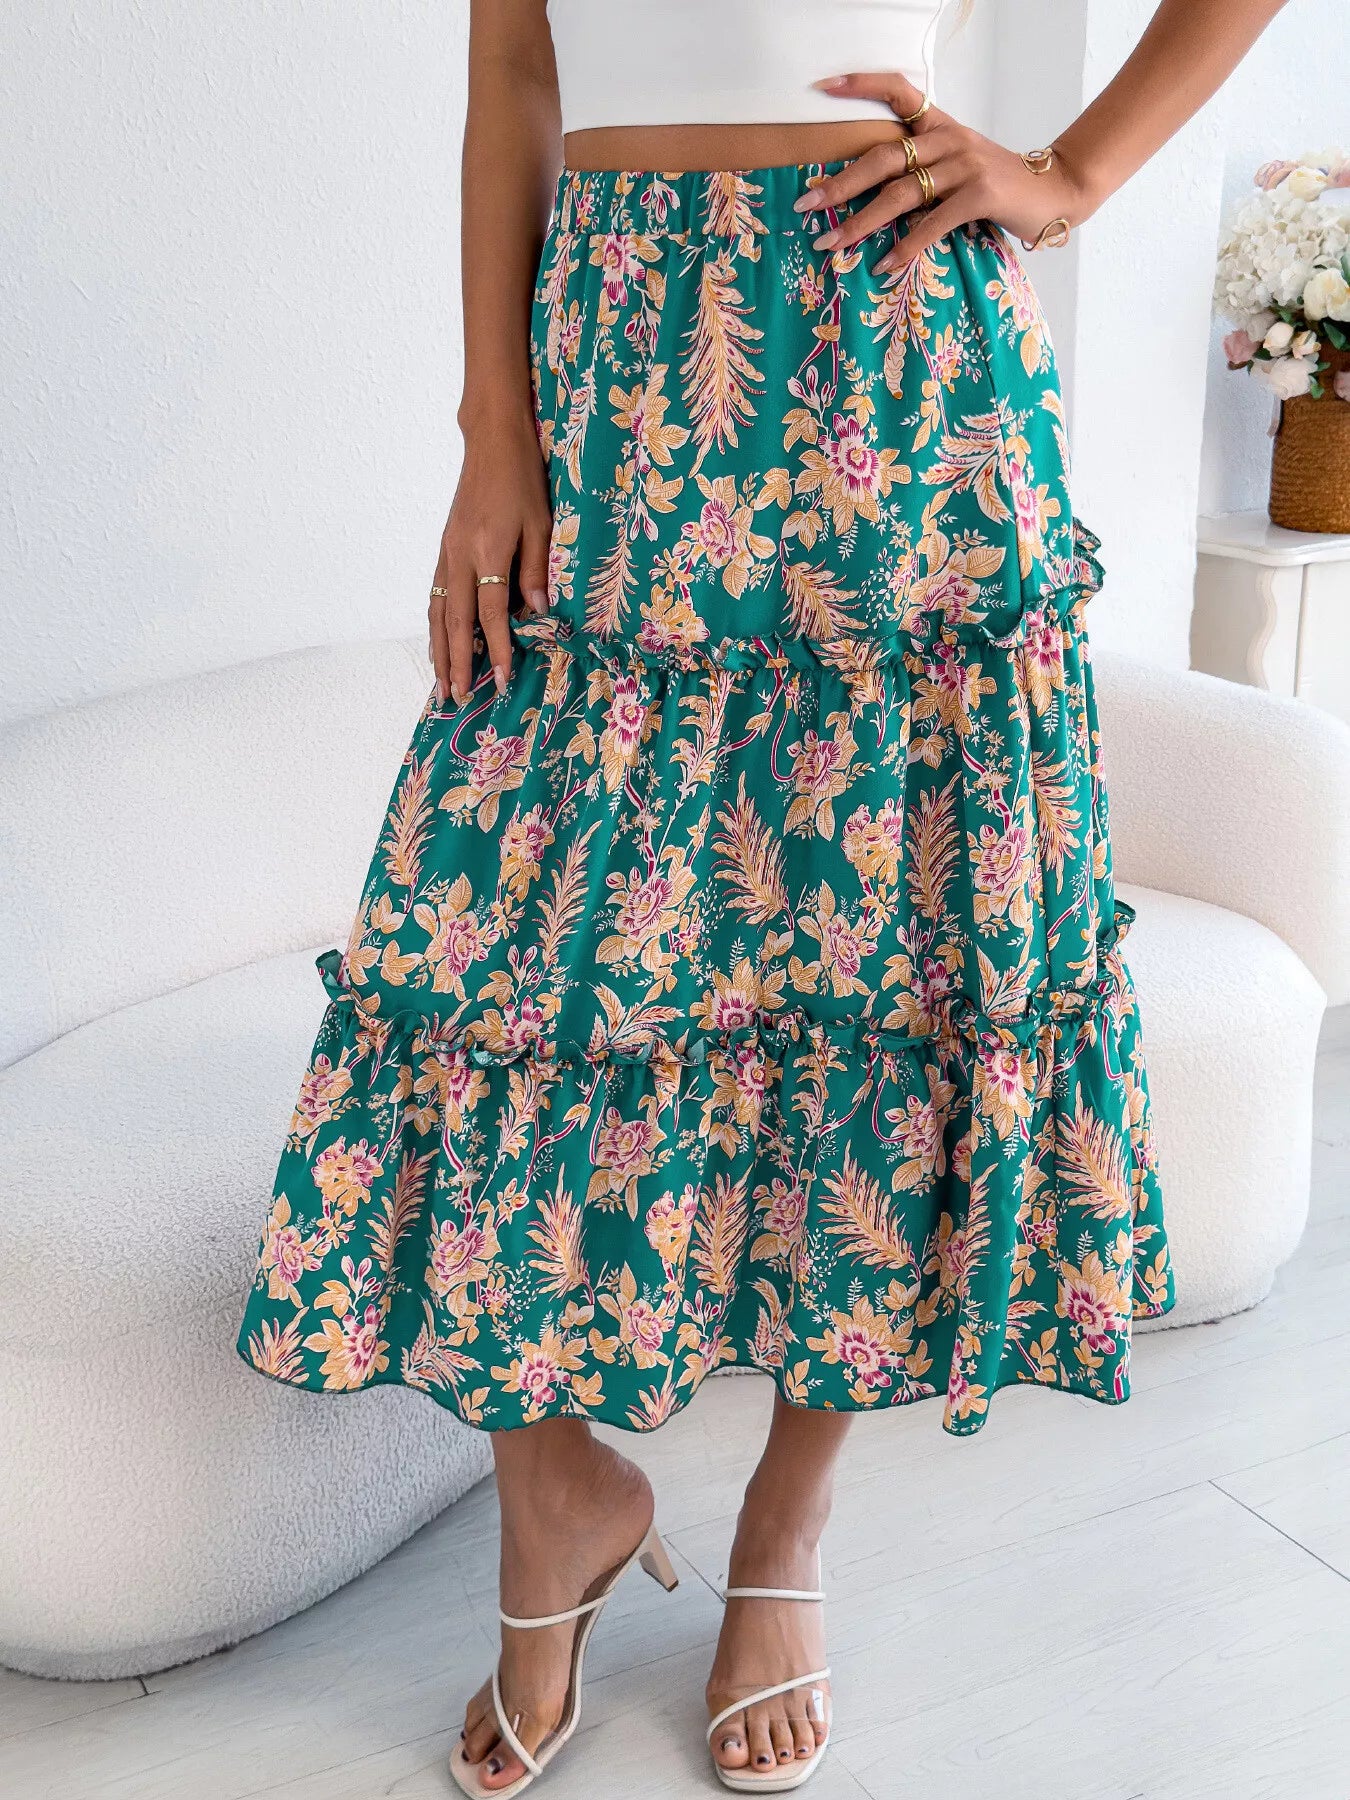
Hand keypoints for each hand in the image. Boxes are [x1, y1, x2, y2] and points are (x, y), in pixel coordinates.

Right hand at [430, 419, 552, 706]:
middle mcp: (460, 555)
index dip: (497, 648)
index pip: (491, 612)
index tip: (499, 680)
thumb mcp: (541, 522)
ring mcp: (447, 552)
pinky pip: (434, 595)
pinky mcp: (443, 548)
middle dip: (457, 662)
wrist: (492, 442)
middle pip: (455, 621)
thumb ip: (536, 568)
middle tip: (458, 698)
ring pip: (437, 612)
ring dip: (439, 651)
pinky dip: (434, 625)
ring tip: (441, 683)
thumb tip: (537, 612)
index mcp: (487, 550)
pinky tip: (437, 644)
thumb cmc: (523, 478)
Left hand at [798, 71, 1093, 272]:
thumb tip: (869, 200)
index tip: (823, 87)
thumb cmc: (997, 187)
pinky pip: (932, 223)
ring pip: (900, 193)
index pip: (898, 90)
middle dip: (840, 184)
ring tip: (831, 244)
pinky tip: (884, 265)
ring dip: (860, 223)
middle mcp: (949, 138)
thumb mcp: (957, 168)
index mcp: (939, 127)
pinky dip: (906, 246)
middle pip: (882, 157)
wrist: (1054, 192)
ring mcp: (965, 164)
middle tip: (806, 205)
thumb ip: (921, 174)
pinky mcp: (980, 193)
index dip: (860, 85)